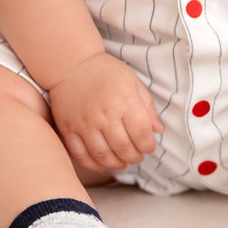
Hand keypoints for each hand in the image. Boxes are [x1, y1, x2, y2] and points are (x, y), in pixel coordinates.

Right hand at [48, 53, 163, 172]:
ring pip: (103, 155)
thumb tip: (159, 130)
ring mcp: (85, 123)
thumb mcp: (133, 81)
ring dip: (115, 163)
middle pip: (123, 148)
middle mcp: (105, 114)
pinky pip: (80, 154)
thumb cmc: (106, 72)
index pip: (142, 133)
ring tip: (121, 162)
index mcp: (125, 100)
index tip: (148, 147)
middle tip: (136, 157)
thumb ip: (147, 107)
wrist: (73, 64)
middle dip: (134, 157)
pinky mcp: (68, 128)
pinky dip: (92, 164)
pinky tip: (102, 163)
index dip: (148, 145)